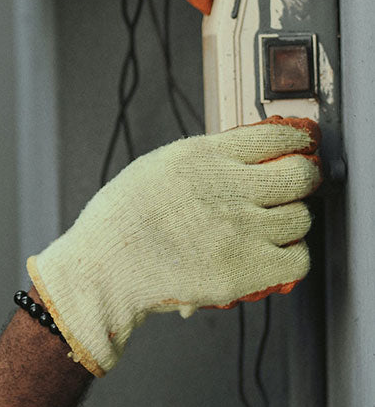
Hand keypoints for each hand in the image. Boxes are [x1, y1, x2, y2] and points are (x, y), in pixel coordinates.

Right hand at [27, 117, 320, 376]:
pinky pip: (298, 259)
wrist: (104, 267)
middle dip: (301, 180)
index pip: (274, 137)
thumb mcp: (157, 167)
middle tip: (294, 187)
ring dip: (290, 222)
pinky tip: (272, 254)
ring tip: (271, 227)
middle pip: (299, 176)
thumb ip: (203, 162)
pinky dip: (290, 257)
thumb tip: (243, 160)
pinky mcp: (247, 269)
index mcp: (202, 156)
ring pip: (300, 219)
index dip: (294, 143)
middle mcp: (227, 187)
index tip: (298, 148)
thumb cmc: (120, 221)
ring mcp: (241, 229)